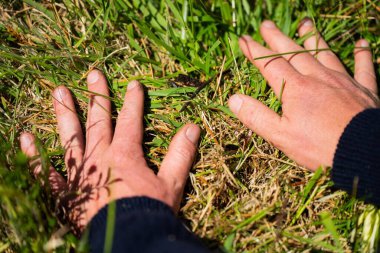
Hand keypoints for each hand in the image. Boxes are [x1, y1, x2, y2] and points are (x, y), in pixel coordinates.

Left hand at [20, 70, 199, 231]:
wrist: (127, 241)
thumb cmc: (149, 212)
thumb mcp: (172, 183)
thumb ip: (181, 154)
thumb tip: (193, 127)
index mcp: (125, 154)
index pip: (131, 120)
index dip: (134, 100)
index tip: (134, 83)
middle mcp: (99, 156)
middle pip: (99, 120)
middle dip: (98, 96)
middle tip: (93, 75)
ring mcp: (79, 172)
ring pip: (71, 136)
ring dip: (65, 112)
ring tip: (58, 91)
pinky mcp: (65, 191)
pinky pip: (46, 172)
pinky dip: (35, 155)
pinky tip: (25, 137)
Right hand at [228, 19, 377, 169]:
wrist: (364, 152)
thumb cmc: (320, 146)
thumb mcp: (281, 136)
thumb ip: (256, 116)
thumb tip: (233, 99)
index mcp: (296, 89)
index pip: (270, 64)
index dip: (254, 50)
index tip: (243, 38)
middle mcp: (318, 78)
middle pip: (294, 52)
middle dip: (278, 38)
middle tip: (266, 24)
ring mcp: (343, 81)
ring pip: (325, 53)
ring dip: (313, 38)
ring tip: (305, 24)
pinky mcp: (364, 89)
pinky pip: (363, 67)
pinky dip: (362, 54)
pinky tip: (361, 43)